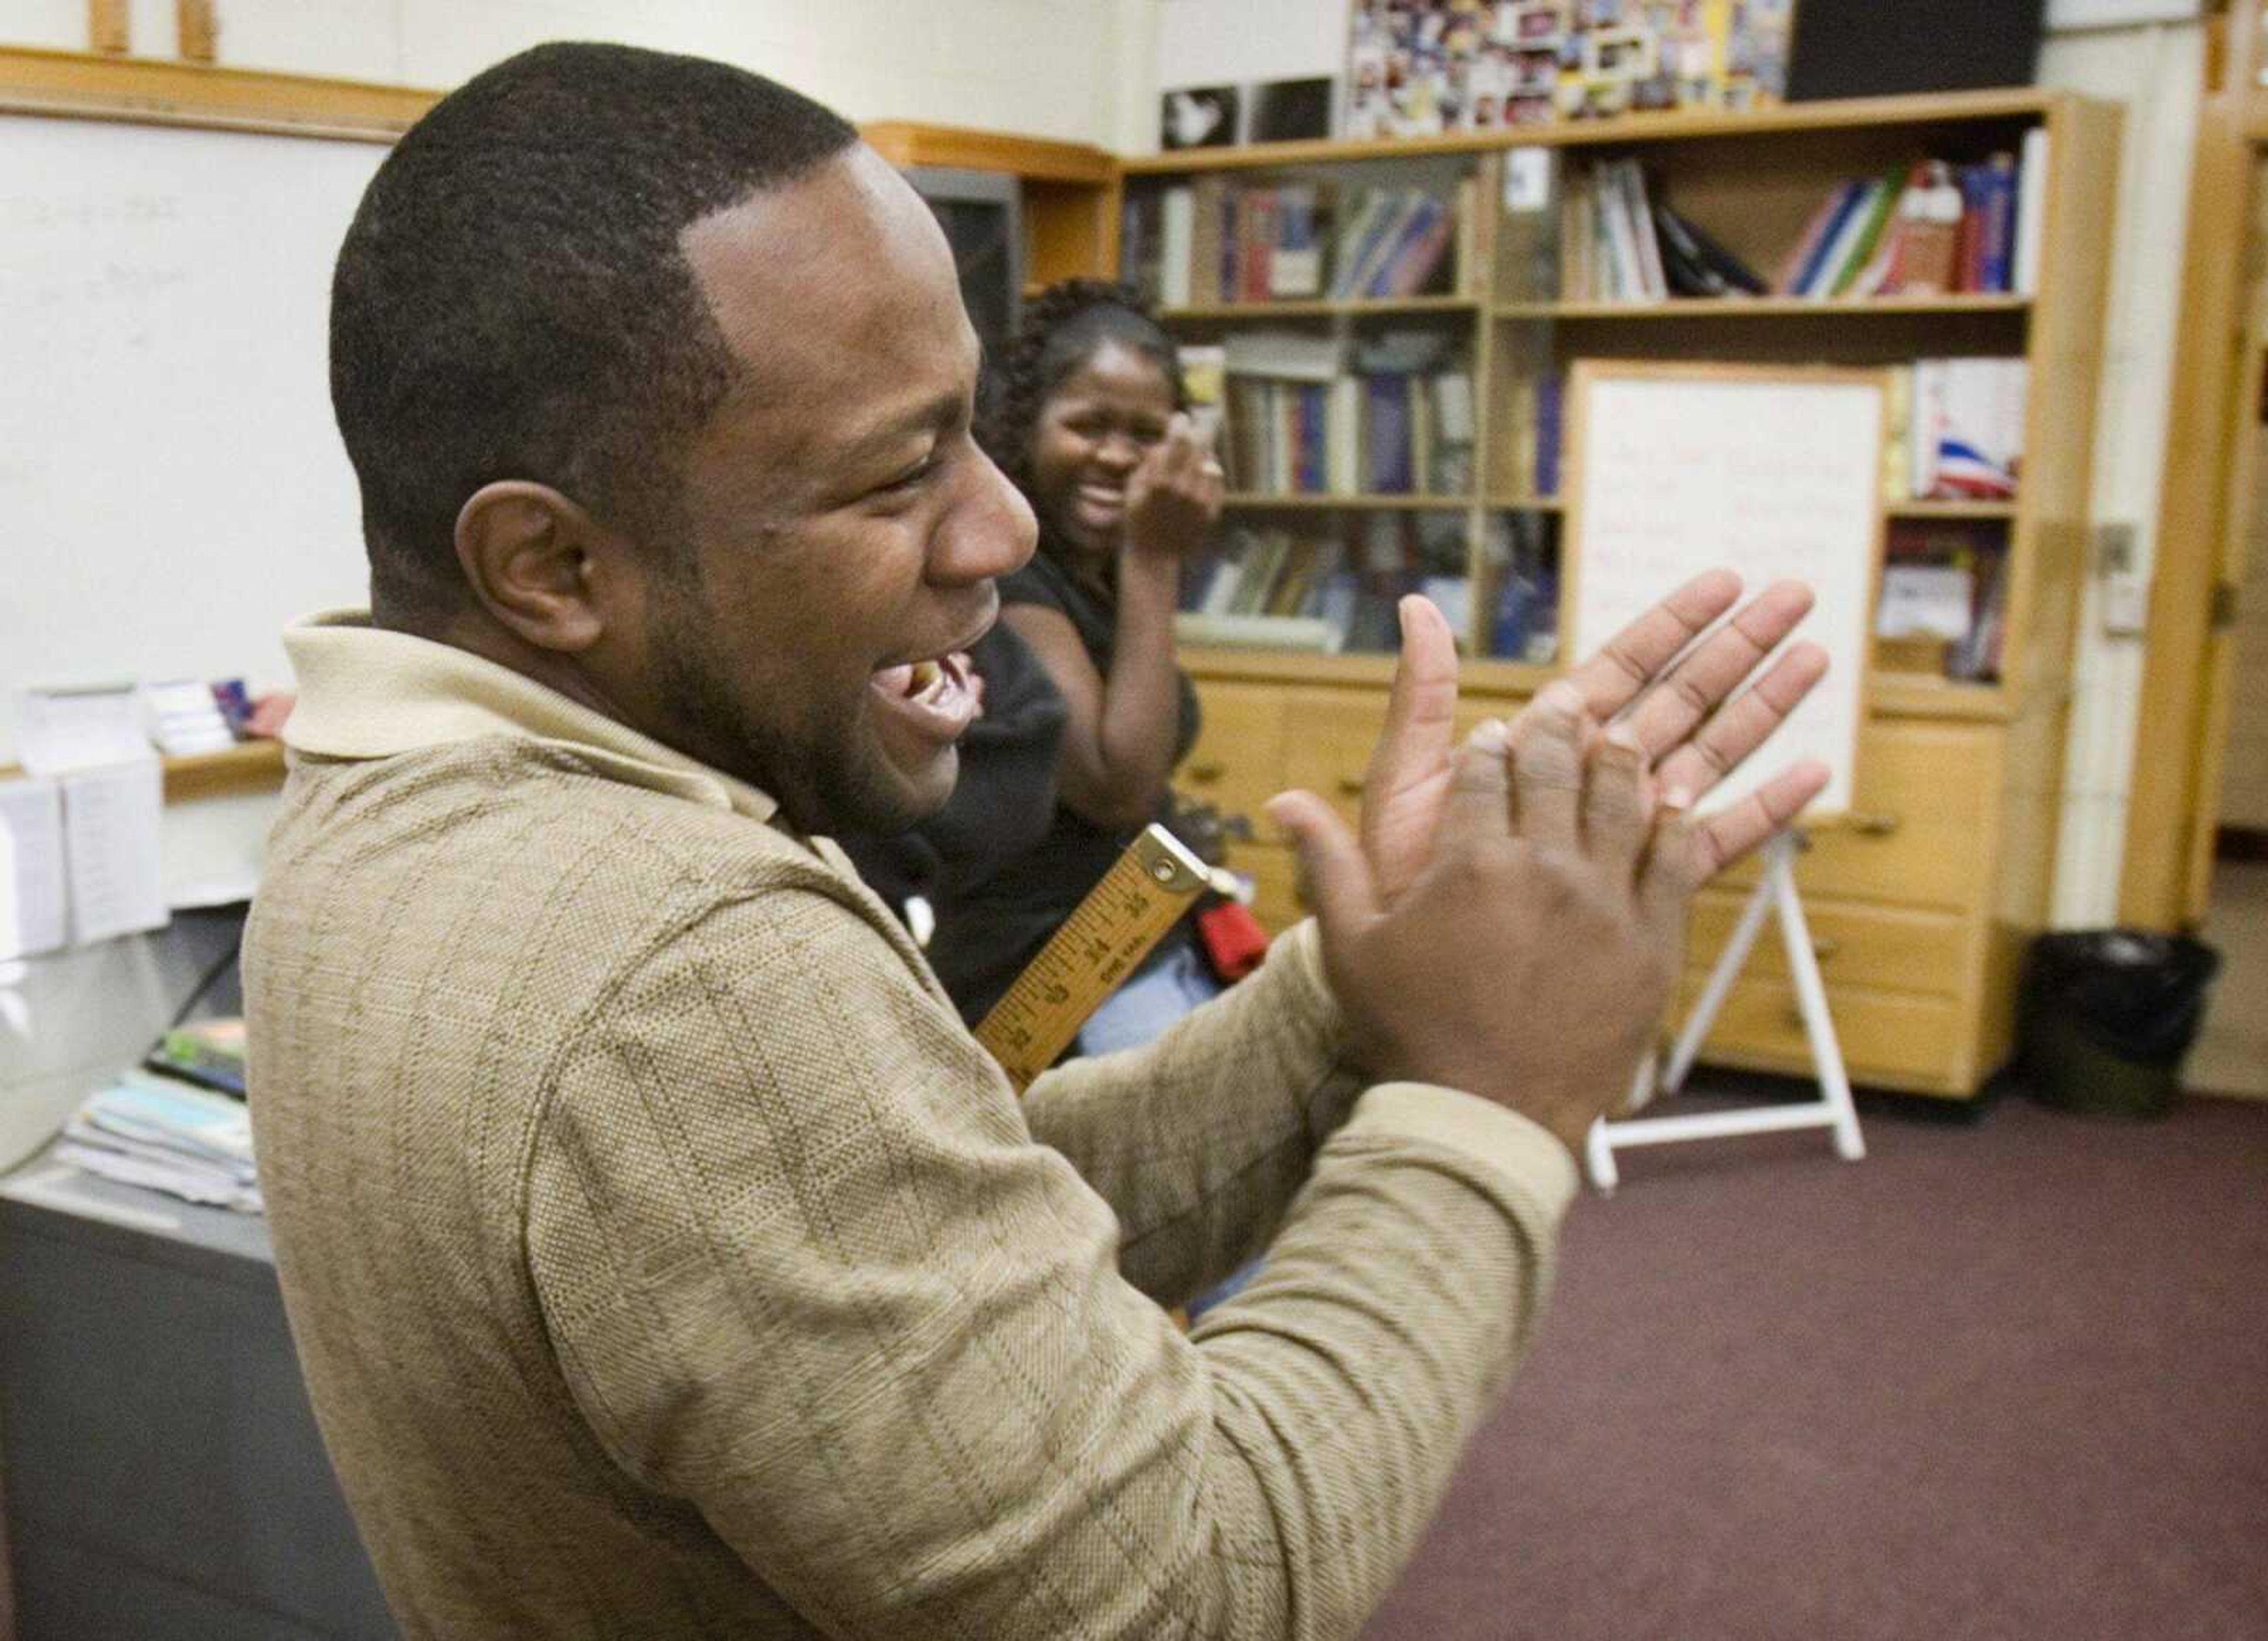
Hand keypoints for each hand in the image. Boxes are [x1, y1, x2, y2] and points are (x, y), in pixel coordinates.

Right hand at [1122, 413, 1223, 559]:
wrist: (1154, 557)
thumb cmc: (1137, 520)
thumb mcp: (1133, 489)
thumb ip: (1149, 464)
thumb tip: (1166, 444)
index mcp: (1160, 482)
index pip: (1176, 442)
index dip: (1180, 425)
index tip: (1180, 417)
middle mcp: (1183, 490)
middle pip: (1200, 448)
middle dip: (1200, 432)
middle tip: (1201, 423)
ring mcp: (1200, 502)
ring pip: (1211, 464)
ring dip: (1206, 454)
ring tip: (1201, 451)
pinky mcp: (1211, 512)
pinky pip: (1217, 483)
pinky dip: (1212, 473)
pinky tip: (1205, 471)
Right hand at [1269, 693, 1697, 1149]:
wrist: (1485, 1120)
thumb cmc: (1411, 1036)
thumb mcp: (1352, 947)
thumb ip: (1327, 863)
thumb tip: (1282, 798)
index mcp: (1469, 861)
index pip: (1482, 775)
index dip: (1487, 747)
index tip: (1493, 732)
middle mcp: (1543, 868)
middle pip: (1555, 774)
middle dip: (1556, 732)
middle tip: (1566, 704)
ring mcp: (1604, 904)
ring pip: (1619, 806)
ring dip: (1617, 764)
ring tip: (1619, 737)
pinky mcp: (1650, 945)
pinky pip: (1672, 866)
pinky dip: (1676, 825)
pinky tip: (1677, 801)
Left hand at [1357, 572, 1830, 906]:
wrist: (1413, 978)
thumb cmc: (1399, 877)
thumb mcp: (1407, 779)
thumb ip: (1424, 699)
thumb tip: (1417, 608)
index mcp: (1546, 747)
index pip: (1622, 668)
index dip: (1674, 623)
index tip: (1723, 580)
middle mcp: (1592, 782)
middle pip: (1680, 699)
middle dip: (1736, 647)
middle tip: (1795, 594)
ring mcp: (1624, 833)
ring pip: (1709, 756)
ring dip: (1763, 708)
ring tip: (1816, 658)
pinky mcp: (1646, 889)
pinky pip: (1715, 842)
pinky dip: (1764, 808)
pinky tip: (1813, 775)